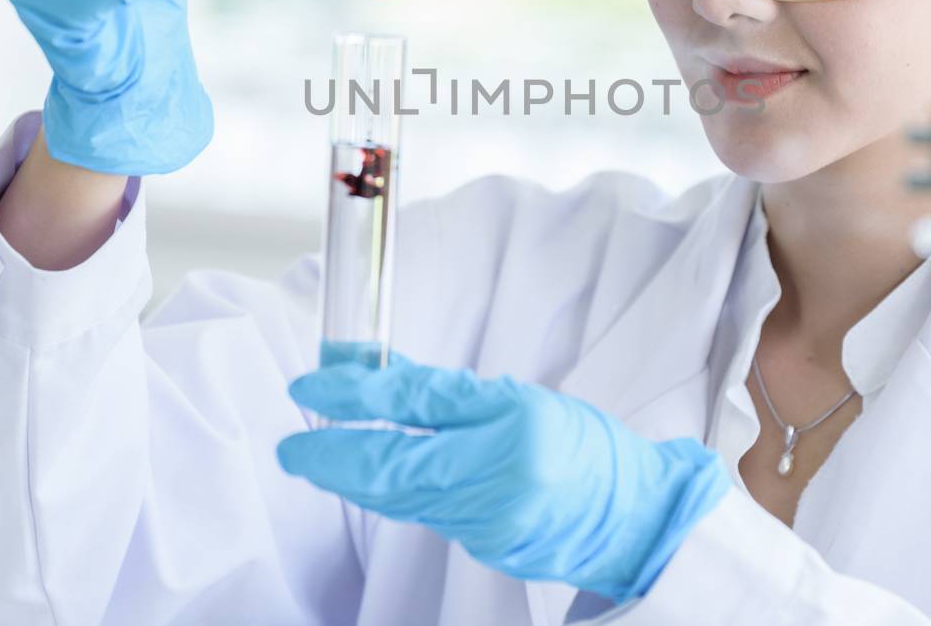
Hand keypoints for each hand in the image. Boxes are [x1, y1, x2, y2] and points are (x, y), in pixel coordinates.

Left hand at [275, 352, 730, 603]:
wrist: (637, 517)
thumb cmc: (587, 449)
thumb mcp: (523, 402)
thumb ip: (451, 397)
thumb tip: (384, 384)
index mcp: (511, 429)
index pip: (415, 409)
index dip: (356, 397)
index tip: (312, 384)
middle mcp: (496, 481)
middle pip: (394, 469)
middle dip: (334, 457)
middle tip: (293, 446)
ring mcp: (487, 522)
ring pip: (402, 497)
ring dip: (355, 476)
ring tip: (321, 456)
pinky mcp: (483, 546)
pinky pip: (425, 514)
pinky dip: (394, 494)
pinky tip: (374, 480)